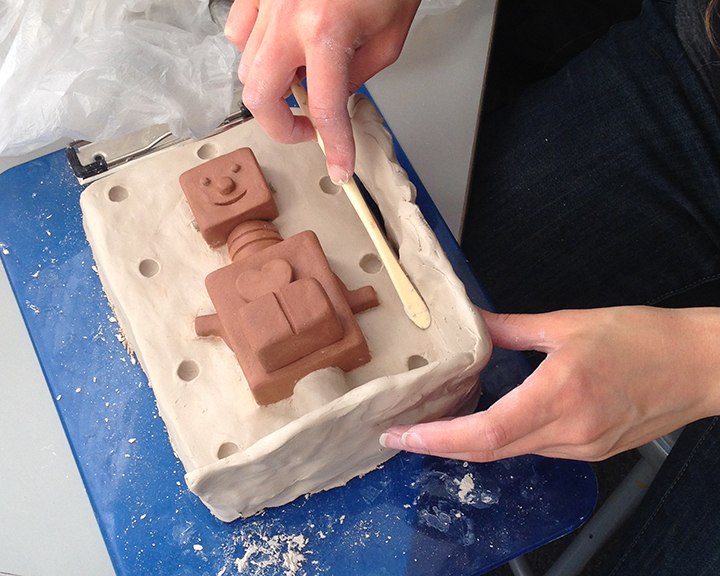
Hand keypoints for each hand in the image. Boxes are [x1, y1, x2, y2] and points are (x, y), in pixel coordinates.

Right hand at [225, 0, 420, 183]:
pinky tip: (278, 49)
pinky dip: (254, 50)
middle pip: (259, 96)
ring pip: (245, 65)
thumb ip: (358, 74)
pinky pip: (239, 30)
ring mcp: (267, 1)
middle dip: (282, 126)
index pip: (325, 109)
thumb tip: (336, 99)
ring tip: (299, 84)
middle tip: (306, 129)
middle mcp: (289, 18)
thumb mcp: (389, 35)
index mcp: (328, 32)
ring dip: (272, 88)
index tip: (339, 166)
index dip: (334, 146)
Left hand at [381, 306, 719, 461]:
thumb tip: (476, 321)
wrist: (699, 366)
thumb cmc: (644, 338)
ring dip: (468, 443)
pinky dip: (502, 439)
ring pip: (510, 452)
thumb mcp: (570, 323)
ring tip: (434, 426)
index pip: (486, 431)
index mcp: (561, 394)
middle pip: (489, 450)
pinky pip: (534, 449)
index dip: (438, 438)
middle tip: (402, 436)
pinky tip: (485, 423)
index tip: (403, 435)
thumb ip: (514, 328)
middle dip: (439, 446)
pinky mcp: (591, 451)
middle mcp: (569, 430)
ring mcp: (581, 447)